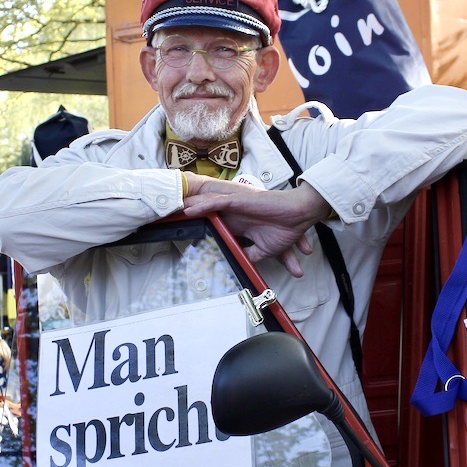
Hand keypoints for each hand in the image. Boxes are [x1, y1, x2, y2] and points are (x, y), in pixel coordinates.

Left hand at [182, 175, 330, 277]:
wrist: (300, 215)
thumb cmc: (286, 229)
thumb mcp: (263, 250)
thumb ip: (249, 256)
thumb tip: (239, 265)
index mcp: (239, 223)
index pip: (213, 223)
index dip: (198, 226)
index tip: (181, 230)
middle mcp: (234, 213)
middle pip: (205, 211)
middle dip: (187, 212)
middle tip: (166, 214)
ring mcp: (237, 205)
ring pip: (207, 205)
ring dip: (189, 207)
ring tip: (171, 209)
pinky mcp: (241, 201)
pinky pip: (218, 202)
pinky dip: (203, 206)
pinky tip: (189, 209)